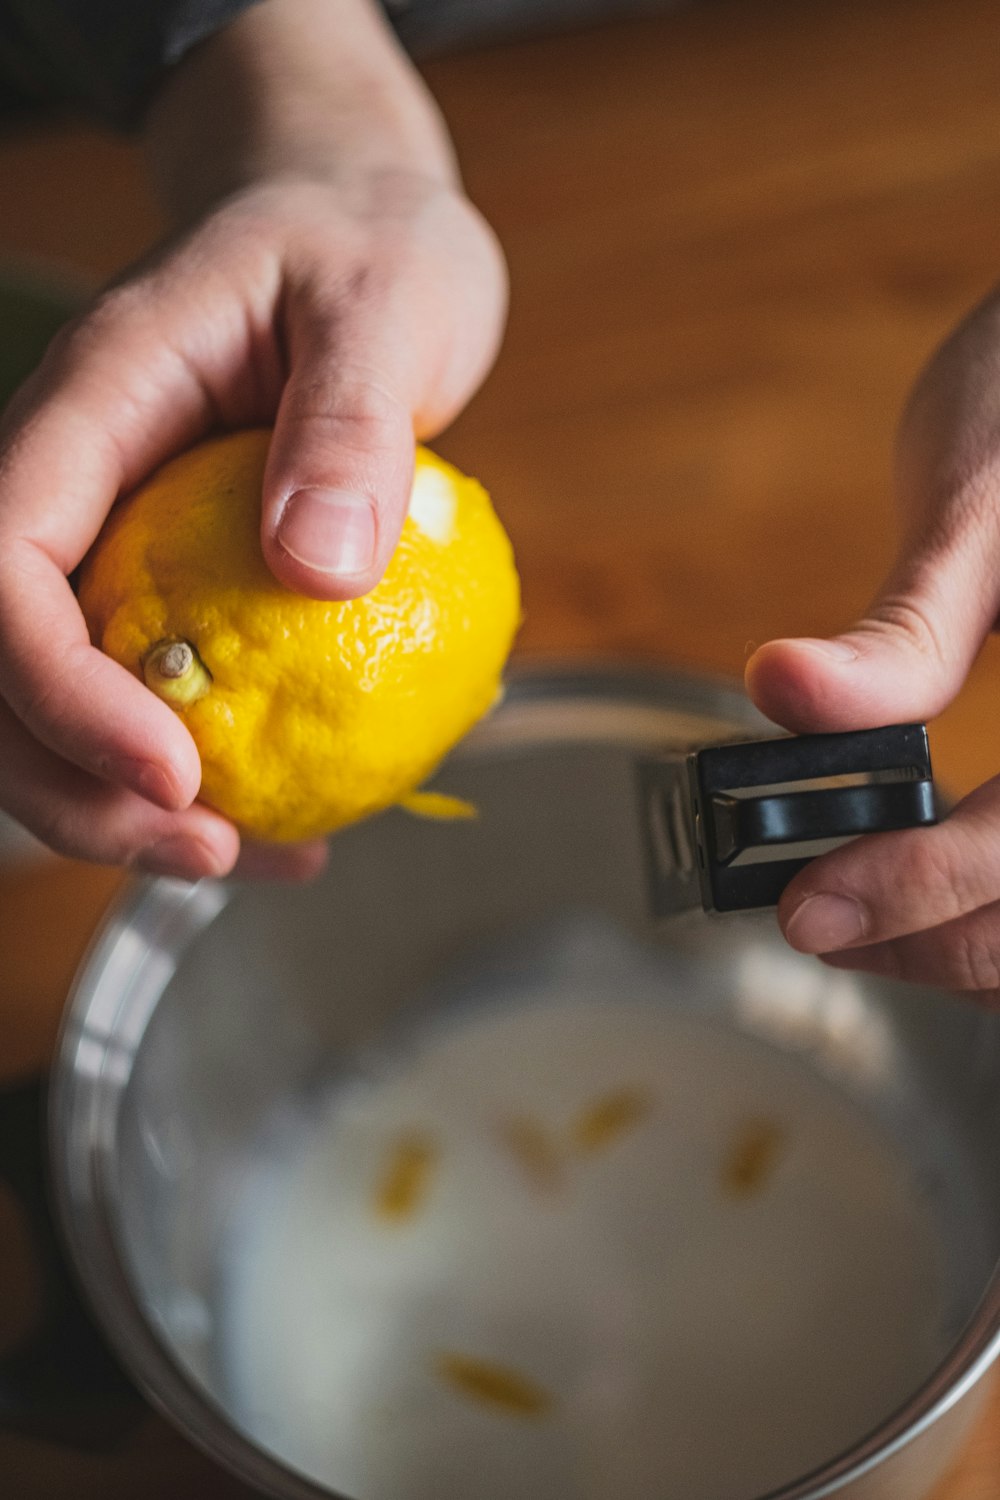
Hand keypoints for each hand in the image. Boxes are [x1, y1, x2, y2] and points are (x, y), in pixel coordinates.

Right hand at [0, 0, 505, 879]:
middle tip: (215, 850)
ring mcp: (118, 534)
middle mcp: (78, 477)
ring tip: (259, 857)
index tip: (175, 767)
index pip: (3, 561)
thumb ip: (350, 422)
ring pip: (58, 699)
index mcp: (94, 402)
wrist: (361, 225)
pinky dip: (200, 770)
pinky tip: (289, 818)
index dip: (58, 687)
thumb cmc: (366, 244)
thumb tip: (322, 566)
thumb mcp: (383, 304)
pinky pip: (150, 688)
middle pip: (3, 662)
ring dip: (128, 805)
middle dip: (77, 785)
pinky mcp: (173, 575)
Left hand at [746, 286, 999, 998]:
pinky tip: (926, 893)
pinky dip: (991, 903)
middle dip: (934, 938)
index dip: (923, 891)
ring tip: (858, 921)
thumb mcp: (980, 509)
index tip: (808, 912)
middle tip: (816, 922)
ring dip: (968, 942)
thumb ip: (901, 630)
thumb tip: (784, 691)